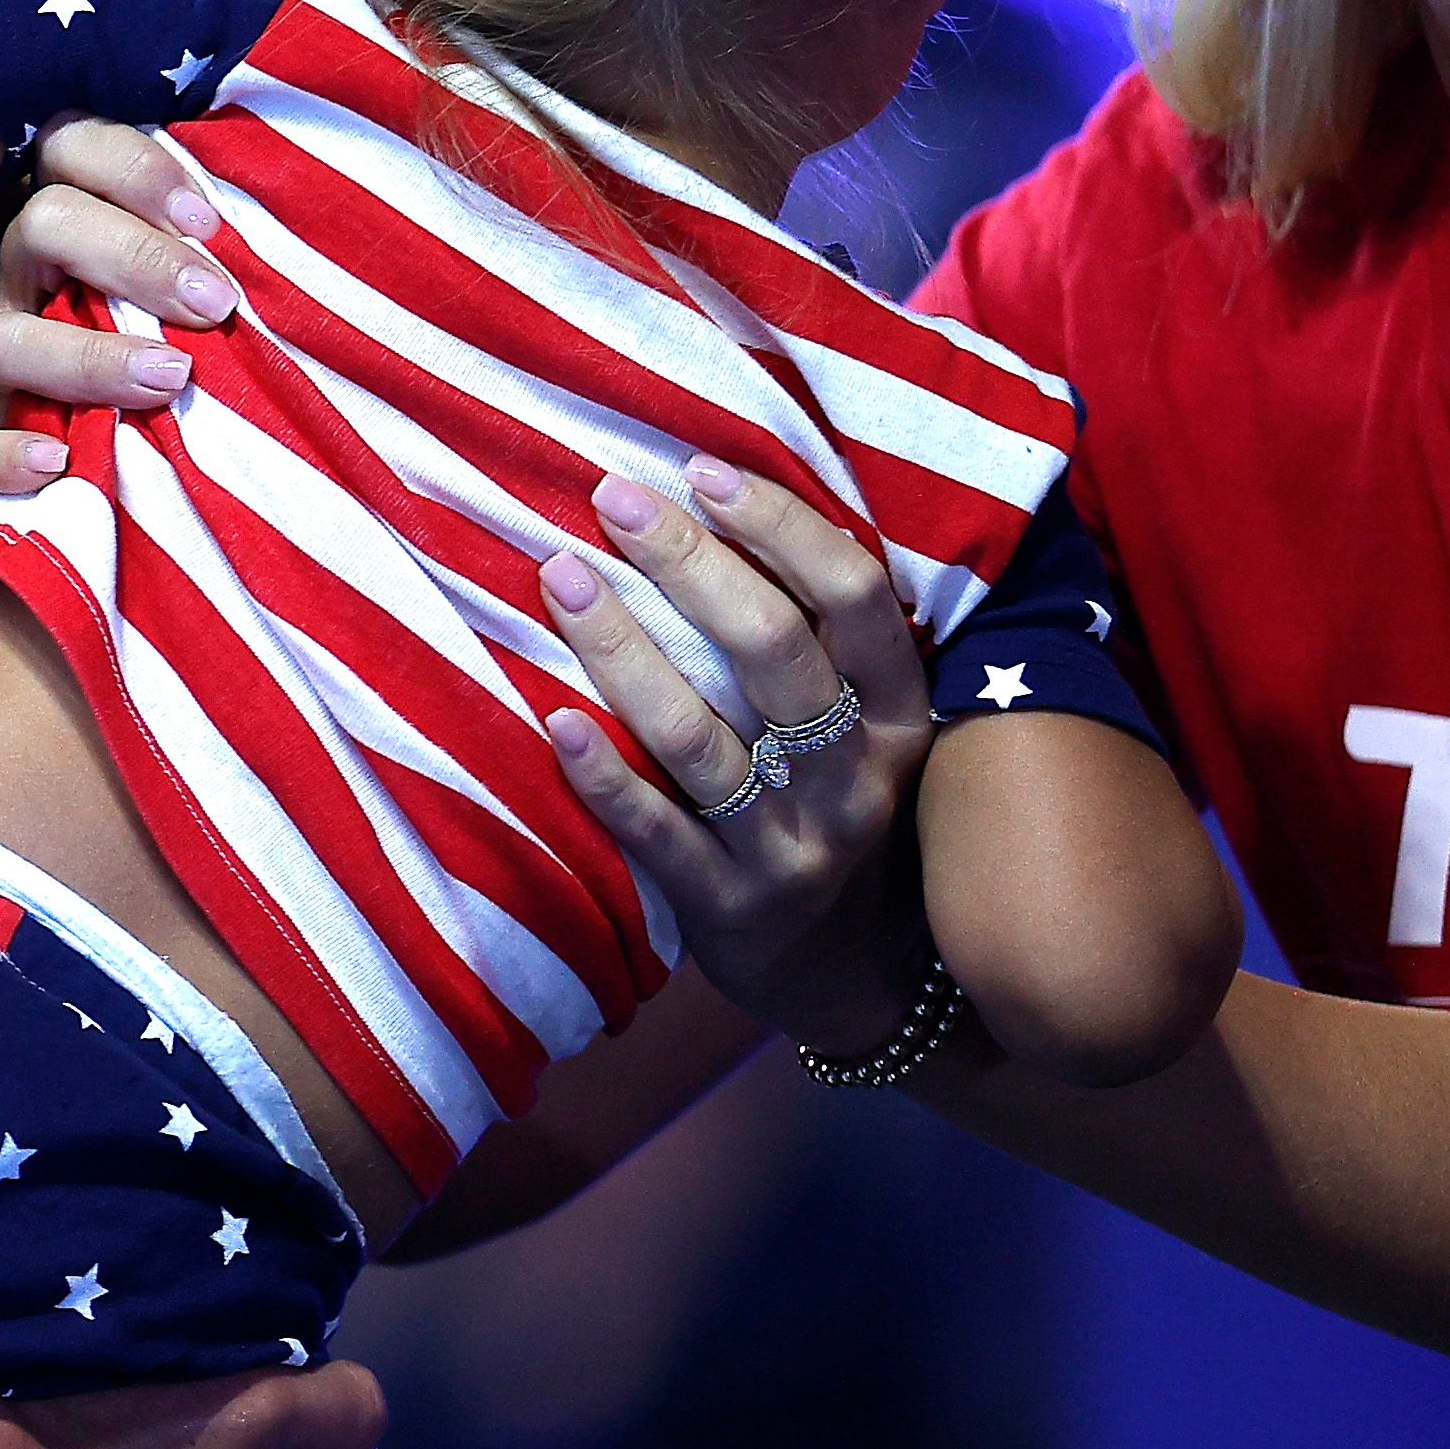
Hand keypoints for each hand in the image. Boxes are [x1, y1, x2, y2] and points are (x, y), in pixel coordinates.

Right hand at [0, 119, 241, 493]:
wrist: (116, 427)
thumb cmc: (175, 329)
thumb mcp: (189, 276)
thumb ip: (209, 251)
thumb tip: (277, 243)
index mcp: (66, 211)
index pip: (74, 147)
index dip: (137, 173)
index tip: (208, 222)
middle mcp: (16, 269)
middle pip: (42, 224)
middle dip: (133, 259)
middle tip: (212, 303)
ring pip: (4, 338)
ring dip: (87, 359)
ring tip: (166, 379)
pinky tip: (54, 463)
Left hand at [533, 462, 941, 1056]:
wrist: (855, 978)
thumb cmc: (841, 810)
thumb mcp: (870, 731)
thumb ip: (826, 642)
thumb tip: (724, 499)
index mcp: (899, 716)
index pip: (855, 597)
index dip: (780, 526)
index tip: (701, 470)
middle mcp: (855, 780)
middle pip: (772, 650)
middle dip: (688, 563)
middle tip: (614, 499)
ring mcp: (794, 850)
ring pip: (703, 736)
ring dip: (624, 649)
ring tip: (560, 576)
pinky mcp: (729, 910)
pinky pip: (659, 834)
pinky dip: (604, 776)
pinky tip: (551, 718)